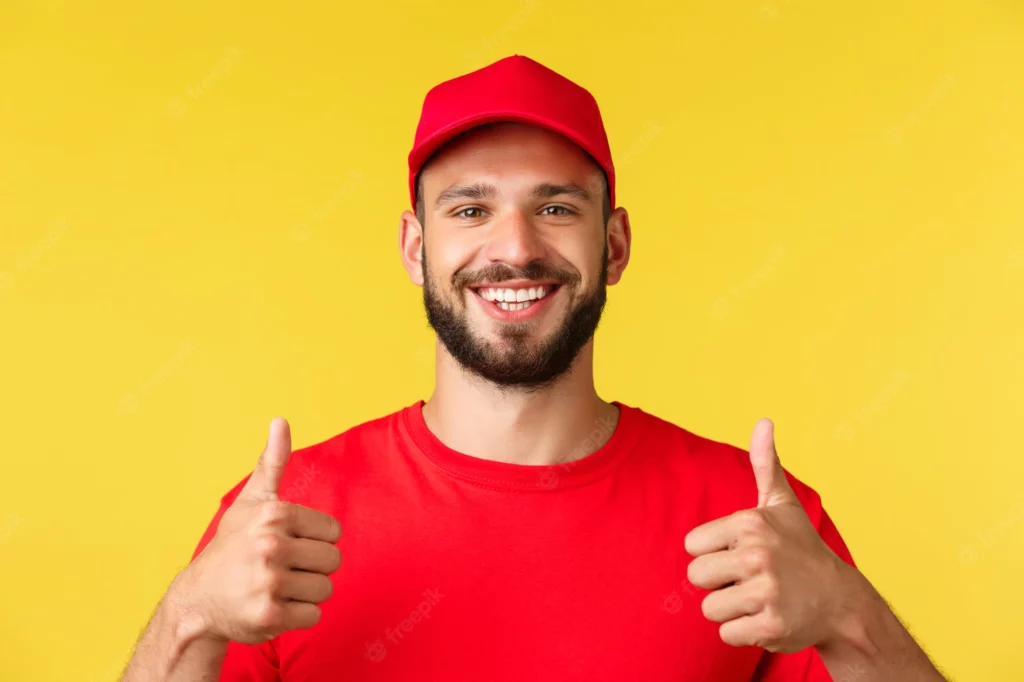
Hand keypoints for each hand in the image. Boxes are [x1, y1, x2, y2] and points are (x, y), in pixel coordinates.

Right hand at [176, 417, 342, 644]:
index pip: (333, 532)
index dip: (315, 540)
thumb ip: (272, 462)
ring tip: (277, 587)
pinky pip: (313, 615)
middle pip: (333, 561)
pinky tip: (273, 606)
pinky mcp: (269, 615)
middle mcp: (271, 545)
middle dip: (313, 568)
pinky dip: (298, 616)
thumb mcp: (252, 501)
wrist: (199, 599)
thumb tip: (281, 420)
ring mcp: (269, 582)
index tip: (288, 543)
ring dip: (306, 593)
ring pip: (326, 589)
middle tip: (282, 568)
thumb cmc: (233, 546)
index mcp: (274, 514)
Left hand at [684, 418, 848, 652]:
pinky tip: (768, 618)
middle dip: (718, 583)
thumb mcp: (782, 504)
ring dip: (731, 610)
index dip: (712, 553)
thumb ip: (765, 464)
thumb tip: (764, 421)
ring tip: (759, 598)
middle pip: (696, 577)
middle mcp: (757, 554)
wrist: (841, 601)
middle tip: (750, 579)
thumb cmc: (802, 549)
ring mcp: (765, 591)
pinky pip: (726, 633)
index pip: (692, 546)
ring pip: (709, 608)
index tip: (741, 553)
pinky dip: (744, 632)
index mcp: (750, 523)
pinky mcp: (770, 625)